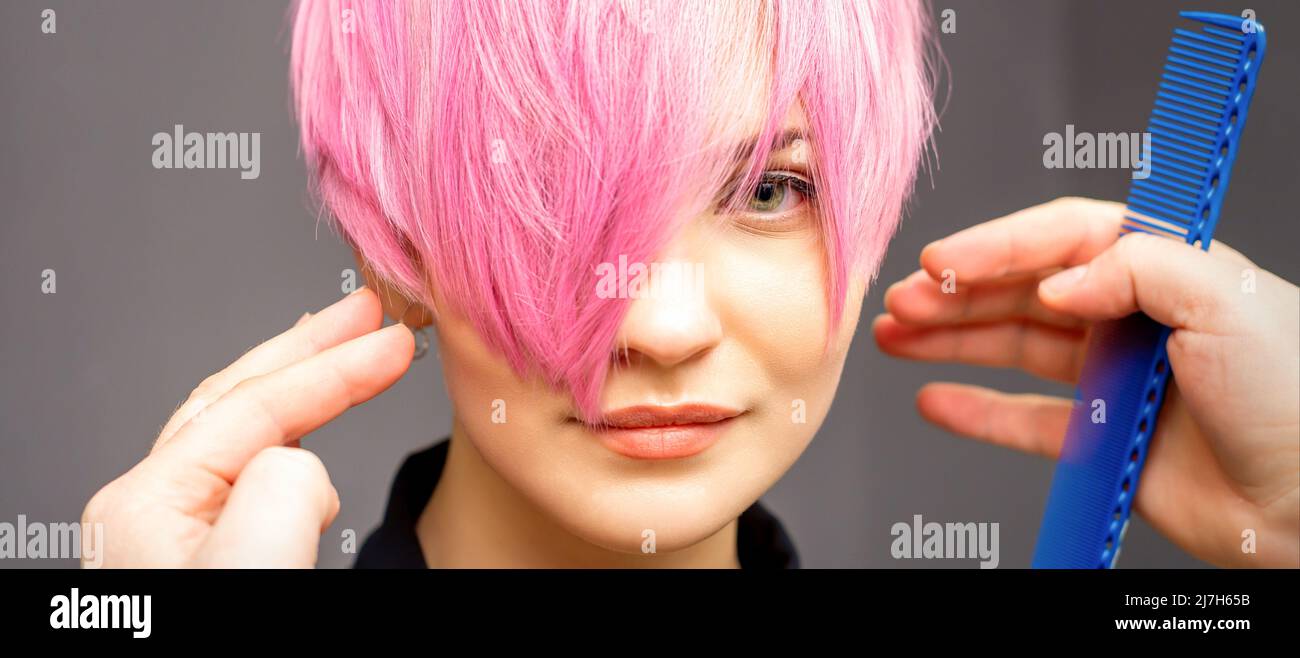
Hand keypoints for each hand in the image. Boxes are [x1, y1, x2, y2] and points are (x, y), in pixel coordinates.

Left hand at [82, 288, 413, 566]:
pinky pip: (261, 484)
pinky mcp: (218, 560)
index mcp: (148, 502)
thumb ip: (285, 484)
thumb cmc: (211, 646)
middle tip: (367, 312)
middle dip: (313, 350)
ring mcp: (183, 538)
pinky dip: (302, 450)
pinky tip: (323, 456)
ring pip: (253, 439)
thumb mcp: (254, 559)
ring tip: (355, 360)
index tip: (393, 340)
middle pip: (242, 399)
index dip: (336, 365)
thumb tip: (309, 463)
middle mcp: (155, 514)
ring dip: (309, 395)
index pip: (256, 401)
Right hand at [874, 197, 1299, 567]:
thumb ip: (1135, 268)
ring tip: (895, 337)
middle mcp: (1132, 316)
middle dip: (957, 293)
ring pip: (1013, 349)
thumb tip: (1058, 282)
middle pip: (1025, 292)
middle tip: (901, 301)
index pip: (1063, 238)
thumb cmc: (1293, 396)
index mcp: (1164, 268)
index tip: (941, 260)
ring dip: (951, 340)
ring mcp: (1113, 377)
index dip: (996, 245)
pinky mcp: (1102, 437)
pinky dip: (977, 410)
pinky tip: (934, 399)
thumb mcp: (1224, 300)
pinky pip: (1024, 420)